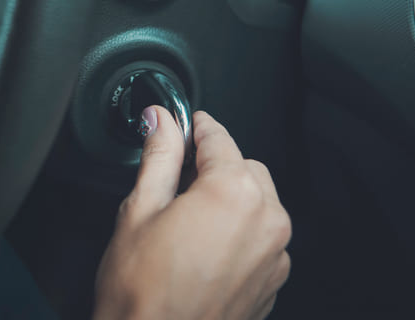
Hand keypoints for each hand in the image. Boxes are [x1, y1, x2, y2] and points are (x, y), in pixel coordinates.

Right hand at [93, 107, 290, 319]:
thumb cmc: (142, 293)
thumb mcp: (140, 209)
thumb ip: (158, 155)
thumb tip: (161, 121)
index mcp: (233, 193)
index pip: (218, 137)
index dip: (195, 126)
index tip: (181, 123)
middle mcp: (266, 220)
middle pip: (244, 166)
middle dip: (212, 166)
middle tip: (175, 180)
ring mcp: (275, 255)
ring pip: (258, 201)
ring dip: (229, 198)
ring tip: (186, 220)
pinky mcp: (273, 281)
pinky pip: (262, 237)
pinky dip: (239, 231)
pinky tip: (202, 248)